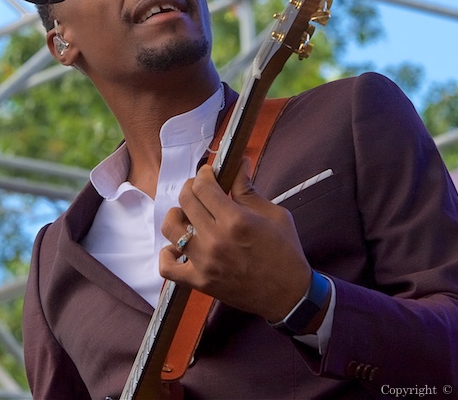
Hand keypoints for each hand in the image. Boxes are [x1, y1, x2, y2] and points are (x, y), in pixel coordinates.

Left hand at [159, 158, 311, 322]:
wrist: (289, 295)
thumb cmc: (285, 251)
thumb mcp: (274, 214)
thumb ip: (248, 189)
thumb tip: (238, 163)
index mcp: (236, 220)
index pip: (203, 186)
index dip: (204, 174)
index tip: (209, 173)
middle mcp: (215, 240)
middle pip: (186, 201)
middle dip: (191, 188)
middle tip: (201, 189)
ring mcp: (204, 263)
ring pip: (171, 228)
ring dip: (177, 216)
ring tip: (189, 216)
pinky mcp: (199, 282)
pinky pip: (167, 267)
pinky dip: (168, 255)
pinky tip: (180, 247)